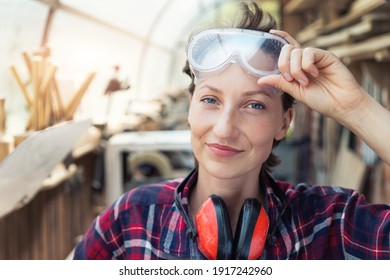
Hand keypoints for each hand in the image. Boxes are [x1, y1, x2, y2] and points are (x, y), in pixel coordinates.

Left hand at [259, 30, 389, 164]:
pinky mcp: (326, 55)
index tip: (271, 32)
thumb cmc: (321, 99)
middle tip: (290, 79)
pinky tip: (314, 74)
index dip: (280, 37)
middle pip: (287, 49)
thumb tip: (260, 80)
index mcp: (297, 67)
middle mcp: (306, 60)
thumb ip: (280, 83)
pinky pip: (309, 52)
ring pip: (296, 52)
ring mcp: (316, 57)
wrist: (340, 105)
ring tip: (305, 82)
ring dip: (296, 69)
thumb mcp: (296, 91)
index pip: (287, 48)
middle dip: (284, 64)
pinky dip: (307, 65)